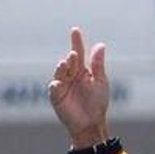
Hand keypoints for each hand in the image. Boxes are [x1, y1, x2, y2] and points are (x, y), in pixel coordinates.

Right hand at [48, 27, 110, 147]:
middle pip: (69, 62)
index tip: (75, 30)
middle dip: (71, 58)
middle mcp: (71, 75)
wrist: (91, 123)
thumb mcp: (100, 82)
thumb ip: (98, 65)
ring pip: (60, 72)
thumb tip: (100, 45)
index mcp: (82, 70)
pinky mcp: (56, 97)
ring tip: (65, 64)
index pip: (78, 53)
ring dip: (61, 68)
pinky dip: (55, 85)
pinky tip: (58, 83)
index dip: (76, 42)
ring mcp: (62, 85)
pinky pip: (54, 89)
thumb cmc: (97, 102)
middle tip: (74, 56)